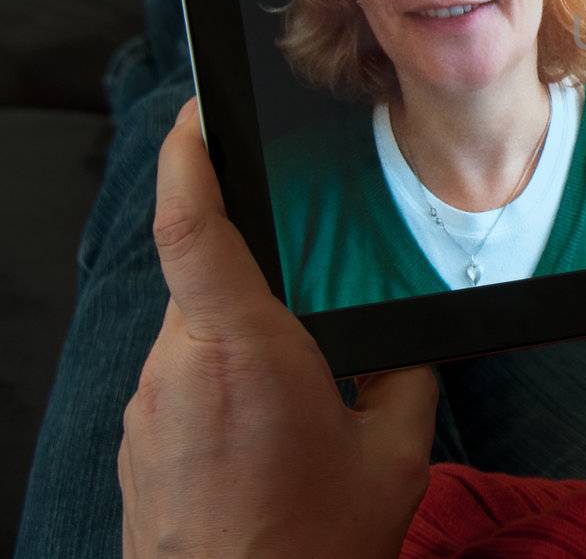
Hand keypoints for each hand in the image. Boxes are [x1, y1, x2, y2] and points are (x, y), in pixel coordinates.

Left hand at [119, 99, 436, 557]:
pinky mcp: (139, 445)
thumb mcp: (394, 452)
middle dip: (252, 274)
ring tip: (297, 391)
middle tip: (307, 296)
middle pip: (202, 280)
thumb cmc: (311, 546)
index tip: (196, 114)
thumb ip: (402, 379)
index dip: (186, 158)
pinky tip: (266, 430)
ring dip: (240, 338)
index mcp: (241, 350)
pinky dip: (222, 382)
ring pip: (193, 333)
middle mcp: (178, 369)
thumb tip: (401, 351)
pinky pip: (180, 381)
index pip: (192, 228)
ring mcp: (147, 410)